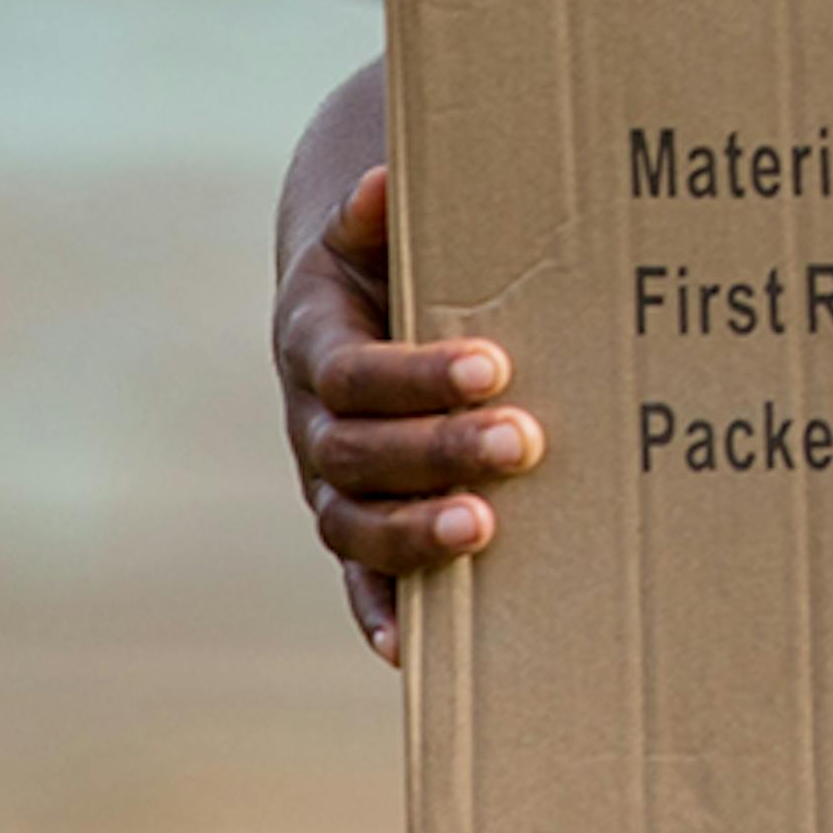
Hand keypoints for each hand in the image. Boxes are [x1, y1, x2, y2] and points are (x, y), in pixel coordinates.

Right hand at [272, 162, 544, 663]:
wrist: (342, 308)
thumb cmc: (380, 261)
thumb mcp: (372, 231)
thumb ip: (375, 213)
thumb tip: (383, 182)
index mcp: (311, 340)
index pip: (354, 371)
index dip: (417, 375)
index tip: (495, 366)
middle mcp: (308, 421)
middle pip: (358, 452)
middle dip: (438, 450)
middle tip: (524, 442)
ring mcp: (325, 485)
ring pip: (351, 523)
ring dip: (413, 534)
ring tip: (483, 530)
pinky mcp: (350, 527)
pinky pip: (354, 583)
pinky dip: (377, 617)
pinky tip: (413, 651)